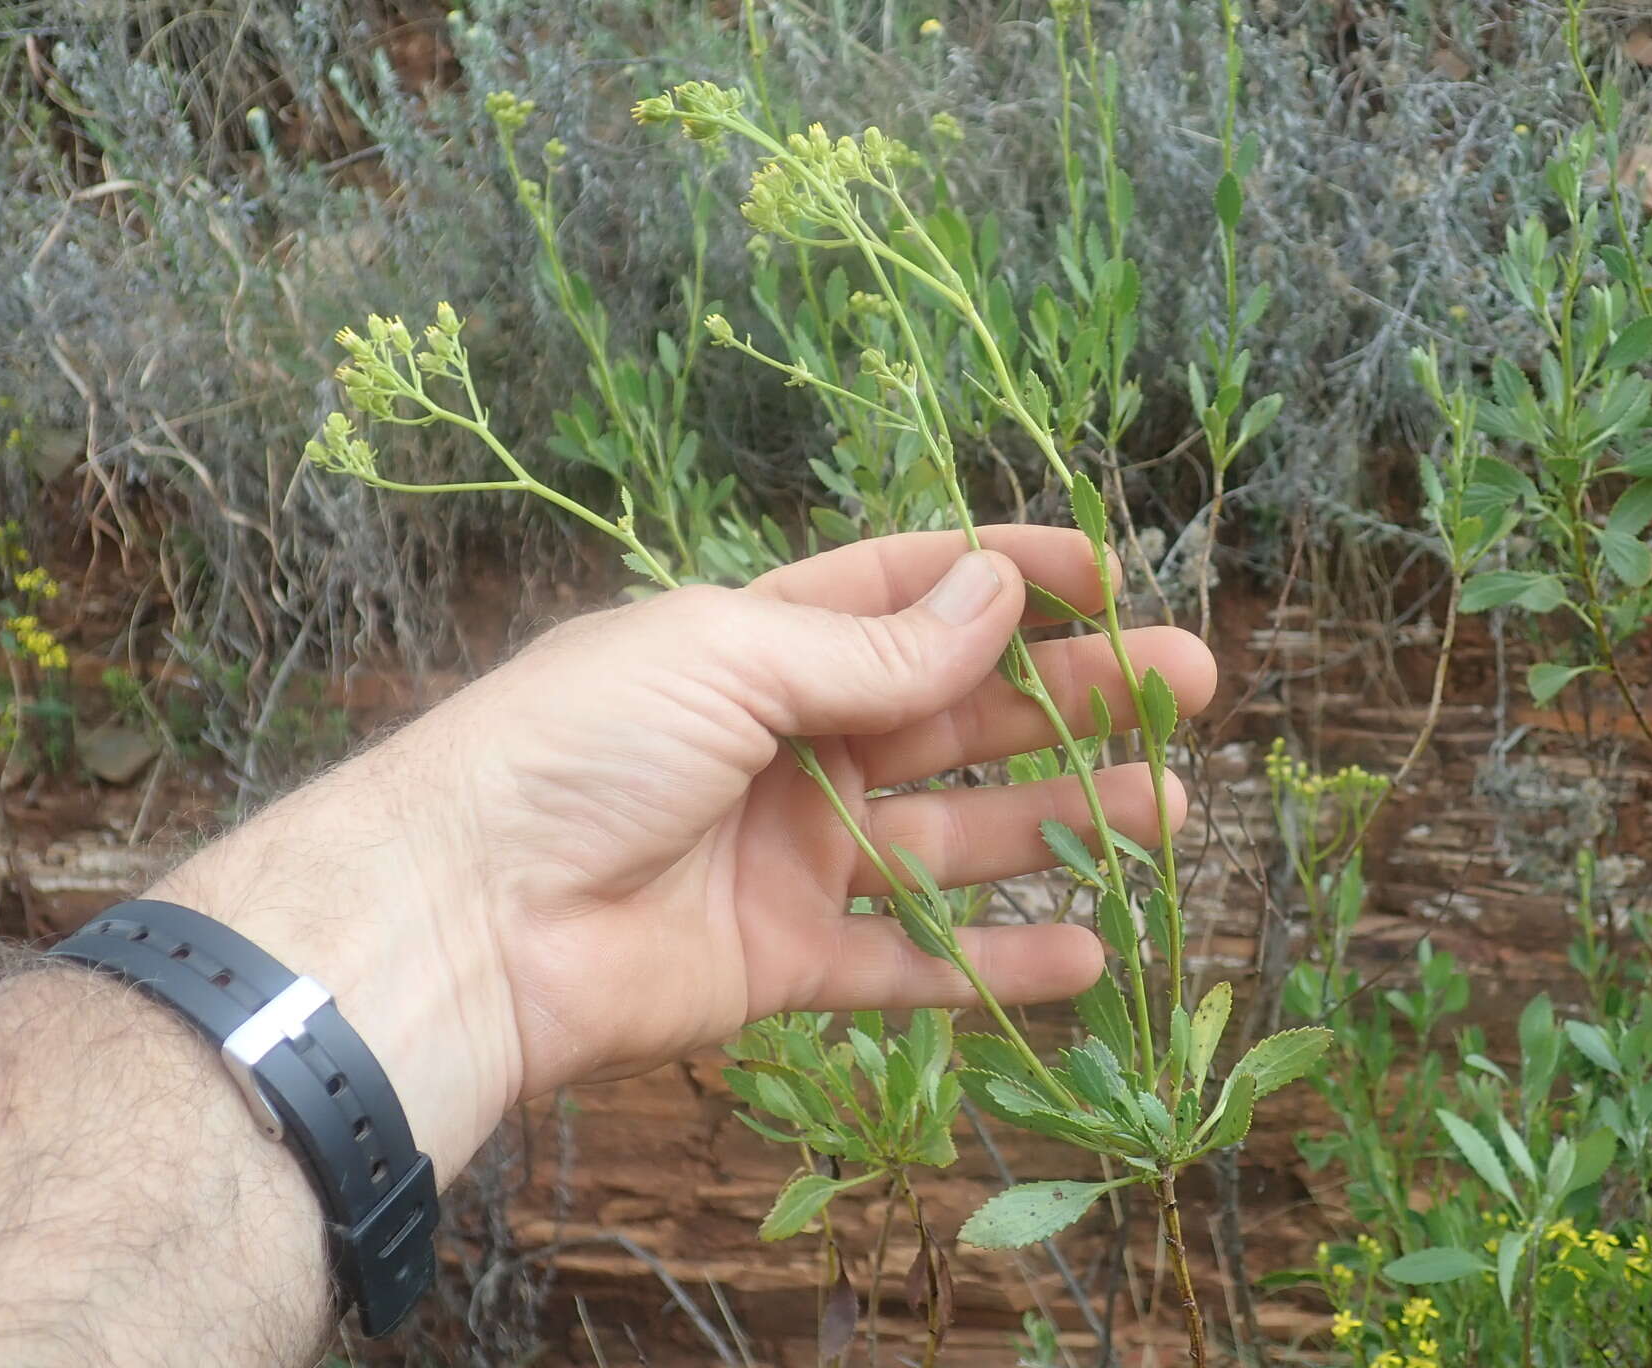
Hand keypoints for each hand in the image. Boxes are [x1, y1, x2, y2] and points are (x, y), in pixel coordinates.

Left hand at [153, 527, 1214, 1178]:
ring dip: (1064, 823)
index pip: (909, 591)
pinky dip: (995, 964)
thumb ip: (872, 648)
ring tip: (1170, 814)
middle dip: (1073, 699)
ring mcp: (791, 854)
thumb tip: (995, 595)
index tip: (1111, 578)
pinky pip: (910, 960)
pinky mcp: (786, 960)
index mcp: (762, 642)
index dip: (1007, 577)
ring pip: (956, 833)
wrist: (464, 917)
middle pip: (959, 712)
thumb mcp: (729, 657)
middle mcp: (788, 741)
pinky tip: (1088, 958)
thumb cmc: (579, 749)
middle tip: (1187, 689)